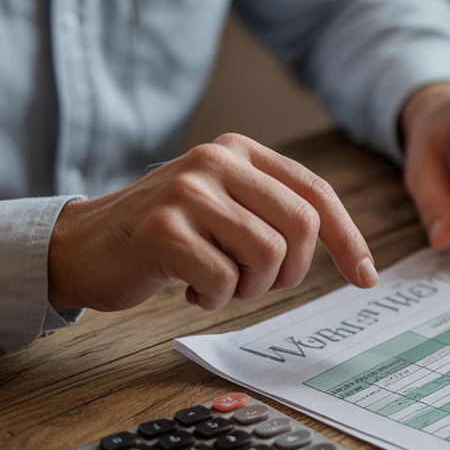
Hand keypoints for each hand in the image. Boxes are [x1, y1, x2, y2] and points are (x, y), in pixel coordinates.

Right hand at [48, 134, 377, 311]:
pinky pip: (223, 280)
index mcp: (239, 151)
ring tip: (216, 282)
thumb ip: (276, 213)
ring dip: (249, 288)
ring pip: (266, 255)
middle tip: (257, 284)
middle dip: (291, 271)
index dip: (349, 240)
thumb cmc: (166, 236)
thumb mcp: (226, 207)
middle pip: (301, 226)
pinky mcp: (164, 229)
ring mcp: (187, 191)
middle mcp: (215, 161)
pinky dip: (214, 298)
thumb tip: (353, 252)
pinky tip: (187, 288)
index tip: (367, 278)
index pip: (316, 193)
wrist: (82, 246)